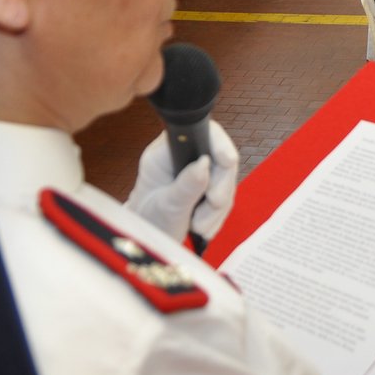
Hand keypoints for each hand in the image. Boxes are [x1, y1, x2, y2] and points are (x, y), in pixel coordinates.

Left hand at [126, 121, 240, 241]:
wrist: (147, 240)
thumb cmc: (148, 221)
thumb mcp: (166, 206)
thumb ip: (186, 186)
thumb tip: (205, 164)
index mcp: (166, 153)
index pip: (198, 134)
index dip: (218, 143)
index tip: (227, 160)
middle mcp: (183, 157)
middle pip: (219, 159)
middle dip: (221, 186)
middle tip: (213, 203)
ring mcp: (197, 172)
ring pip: (225, 181)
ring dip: (218, 208)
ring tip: (199, 226)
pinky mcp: (207, 188)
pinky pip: (225, 196)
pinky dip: (217, 216)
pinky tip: (203, 228)